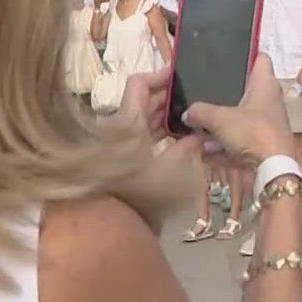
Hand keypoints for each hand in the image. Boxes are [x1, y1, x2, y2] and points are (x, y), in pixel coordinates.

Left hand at [98, 70, 198, 230]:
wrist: (103, 225)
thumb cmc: (136, 197)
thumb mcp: (170, 173)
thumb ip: (186, 150)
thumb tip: (199, 136)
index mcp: (126, 122)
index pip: (139, 83)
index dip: (160, 76)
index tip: (181, 78)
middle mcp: (116, 127)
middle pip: (140, 101)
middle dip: (167, 99)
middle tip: (192, 102)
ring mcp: (112, 143)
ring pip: (138, 119)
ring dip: (162, 118)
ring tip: (188, 122)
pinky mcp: (113, 157)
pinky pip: (135, 135)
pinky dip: (153, 133)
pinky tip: (173, 141)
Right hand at [183, 55, 294, 167]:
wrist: (272, 171)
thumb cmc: (252, 133)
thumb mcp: (220, 119)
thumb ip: (200, 112)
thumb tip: (186, 113)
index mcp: (265, 86)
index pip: (261, 59)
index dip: (247, 53)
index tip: (229, 54)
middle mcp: (268, 102)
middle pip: (245, 91)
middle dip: (224, 94)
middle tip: (202, 92)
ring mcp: (265, 125)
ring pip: (239, 119)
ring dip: (219, 126)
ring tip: (195, 126)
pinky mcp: (261, 146)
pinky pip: (238, 143)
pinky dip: (222, 148)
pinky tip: (203, 153)